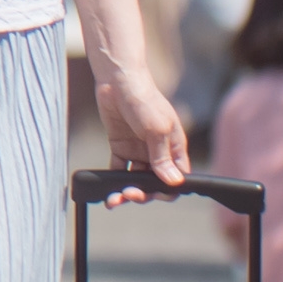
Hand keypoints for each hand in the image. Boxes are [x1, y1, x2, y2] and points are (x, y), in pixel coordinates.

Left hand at [89, 52, 189, 185]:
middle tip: (130, 194)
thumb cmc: (144, 100)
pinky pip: (118, 170)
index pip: (176, 178)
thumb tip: (173, 182)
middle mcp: (158, 152)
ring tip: (114, 200)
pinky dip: (113, 182)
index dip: (166, 190)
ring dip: (126, 192)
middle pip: (154, 182)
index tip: (152, 194)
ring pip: (135, 179)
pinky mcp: (121, 147)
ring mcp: (138, 151)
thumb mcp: (156, 129)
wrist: (117, 81)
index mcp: (174, 148)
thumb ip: (162, 157)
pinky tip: (107, 191)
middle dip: (143, 193)